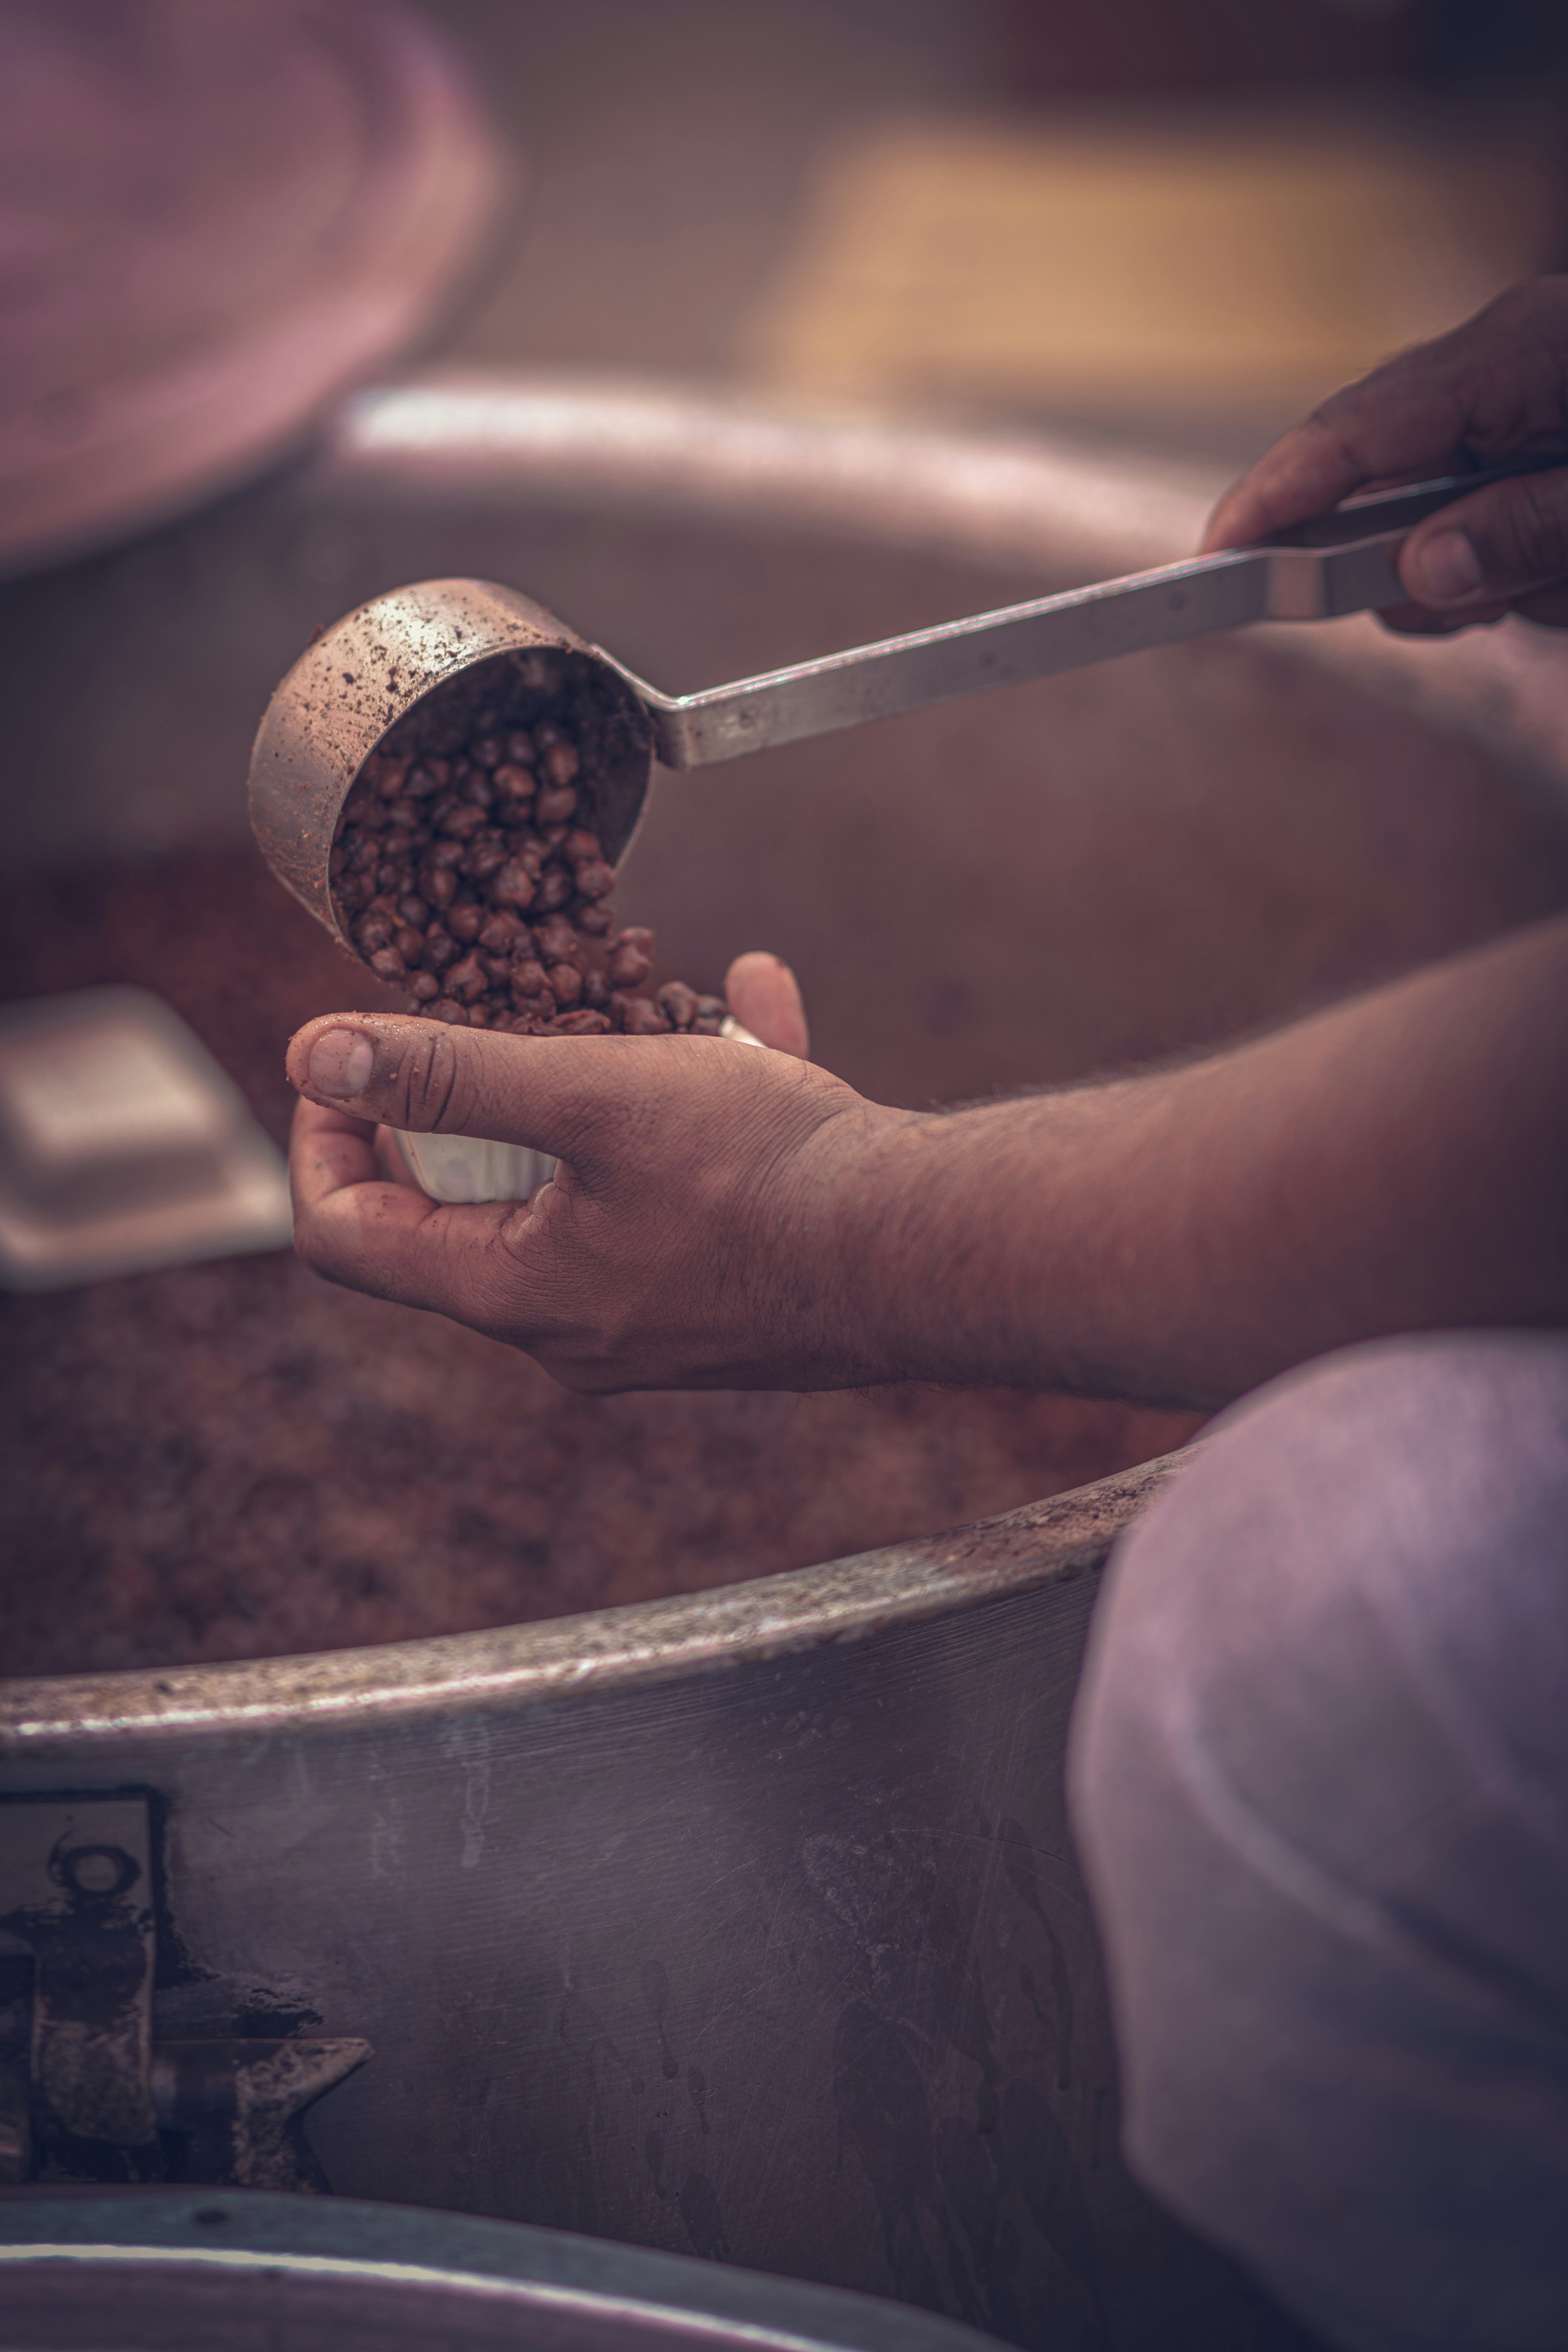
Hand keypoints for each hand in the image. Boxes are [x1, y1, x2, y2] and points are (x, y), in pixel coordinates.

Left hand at [286, 954, 908, 1391]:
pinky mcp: (722, 1296)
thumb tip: (314, 1051)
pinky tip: (753, 1006)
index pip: (348, 1234)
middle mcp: (569, 1328)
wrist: (934, 1248)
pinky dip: (696, 1104)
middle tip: (500, 1017)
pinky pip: (677, 1195)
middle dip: (475, 1101)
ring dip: (596, 1088)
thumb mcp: (596, 1094)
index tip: (349, 1058)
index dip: (323, 1139)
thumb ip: (453, 1070)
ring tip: (644, 1002)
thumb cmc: (768, 1177)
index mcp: (514, 1293)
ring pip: (580, 1189)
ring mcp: (649, 1320)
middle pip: (461, 1208)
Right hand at [1202, 276, 1567, 634]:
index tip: (1213, 564)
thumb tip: (1423, 572)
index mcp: (1519, 350)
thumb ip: (1525, 531)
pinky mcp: (1539, 427)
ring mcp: (1522, 395)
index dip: (1269, 499)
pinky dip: (1520, 566)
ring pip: (1437, 514)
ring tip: (1558, 578)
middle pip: (1382, 478)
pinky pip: (1486, 513)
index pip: (1352, 427)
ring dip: (1486, 573)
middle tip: (1458, 609)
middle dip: (1400, 564)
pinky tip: (1561, 569)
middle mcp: (1505, 362)